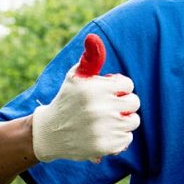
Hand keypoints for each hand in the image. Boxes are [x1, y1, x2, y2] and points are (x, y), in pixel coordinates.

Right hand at [31, 34, 140, 162]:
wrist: (49, 134)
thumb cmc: (67, 100)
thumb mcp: (75, 77)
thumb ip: (89, 58)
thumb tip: (93, 37)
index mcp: (94, 89)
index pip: (128, 85)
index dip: (119, 89)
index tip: (109, 93)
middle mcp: (99, 109)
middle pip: (134, 102)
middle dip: (123, 104)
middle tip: (110, 107)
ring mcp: (103, 129)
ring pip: (133, 121)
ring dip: (123, 120)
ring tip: (108, 121)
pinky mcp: (105, 146)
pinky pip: (127, 139)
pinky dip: (119, 137)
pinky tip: (105, 134)